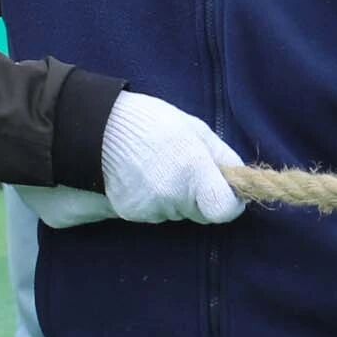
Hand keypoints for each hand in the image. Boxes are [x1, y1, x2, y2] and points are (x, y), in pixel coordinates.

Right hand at [96, 93, 248, 224]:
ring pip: (177, 213)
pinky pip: (154, 213)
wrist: (98, 128)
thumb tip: (238, 178)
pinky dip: (152, 200)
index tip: (226, 189)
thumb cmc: (151, 122)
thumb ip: (221, 156)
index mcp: (193, 171)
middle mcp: (173, 196)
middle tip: (183, 168)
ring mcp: (150, 209)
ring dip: (174, 198)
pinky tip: (141, 178)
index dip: (230, 202)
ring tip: (156, 168)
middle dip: (200, 197)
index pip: (225, 210)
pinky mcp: (130, 214)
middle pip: (201, 213)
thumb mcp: (194, 129)